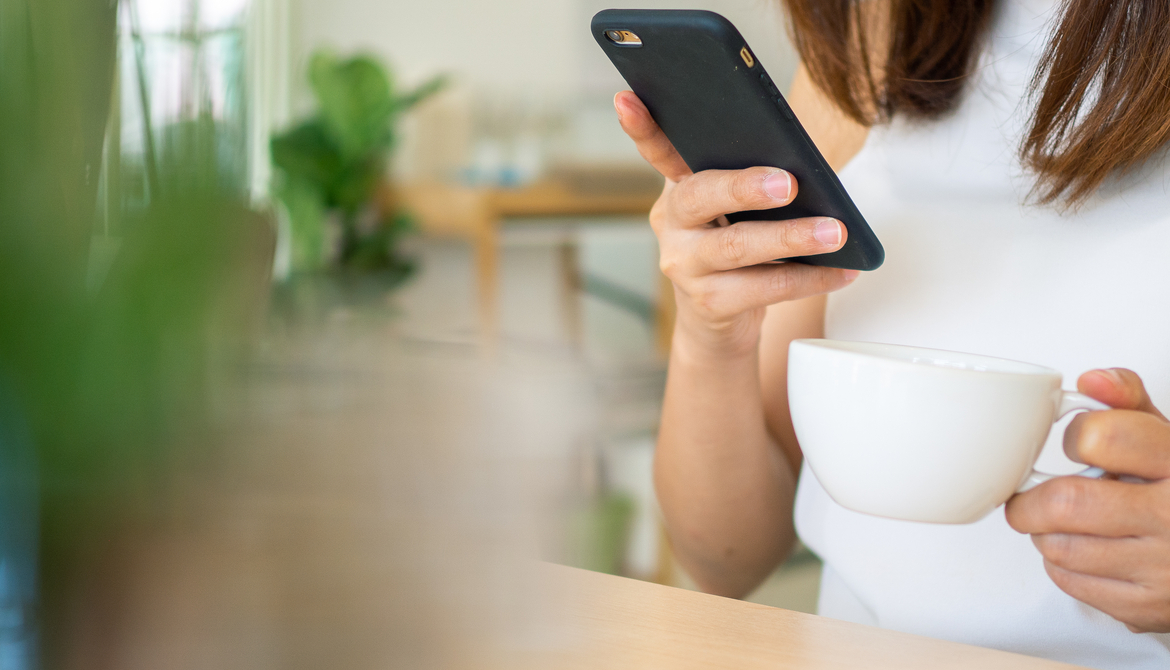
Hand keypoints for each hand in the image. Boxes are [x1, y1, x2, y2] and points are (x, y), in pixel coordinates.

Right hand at [613, 91, 857, 354]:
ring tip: (836, 233)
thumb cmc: (737, 247)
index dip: (642, 127)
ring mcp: (685, 265)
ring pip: (736, 247)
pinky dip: (809, 278)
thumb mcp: (734, 210)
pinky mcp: (709, 303)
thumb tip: (807, 166)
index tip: (628, 99)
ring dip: (791, 238)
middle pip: (700, 196)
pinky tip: (842, 270)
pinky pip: (764, 288)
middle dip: (744, 187)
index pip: (657, 151)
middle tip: (787, 183)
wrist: (718, 320)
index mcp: (679, 188)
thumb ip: (751, 180)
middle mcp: (672, 223)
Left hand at [1006, 368, 1169, 631]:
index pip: (1104, 437)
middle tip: (1032, 494)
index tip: (1078, 445)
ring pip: (1059, 545)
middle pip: (1066, 502)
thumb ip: (1130, 404)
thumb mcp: (1168, 440)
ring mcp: (1163, 568)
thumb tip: (1092, 380)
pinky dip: (1060, 563)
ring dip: (1044, 531)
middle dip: (1032, 498)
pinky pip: (1071, 581)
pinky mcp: (1145, 607)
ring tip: (1061, 522)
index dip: (1077, 437)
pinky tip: (1083, 550)